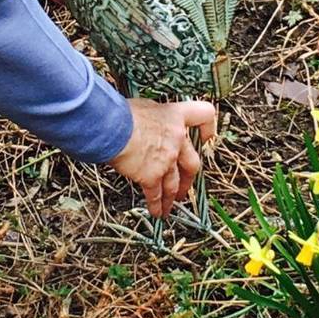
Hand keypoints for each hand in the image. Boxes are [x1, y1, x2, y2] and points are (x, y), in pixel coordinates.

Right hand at [110, 98, 216, 217]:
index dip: (208, 127)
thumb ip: (155, 116)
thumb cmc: (122, 112)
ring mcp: (167, 159)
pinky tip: (156, 211)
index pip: (204, 115)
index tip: (206, 138)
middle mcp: (177, 138)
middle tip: (186, 185)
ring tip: (170, 205)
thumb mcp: (145, 106)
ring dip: (173, 196)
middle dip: (189, 178)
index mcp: (175, 116)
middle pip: (192, 162)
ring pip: (175, 183)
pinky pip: (156, 195)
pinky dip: (156, 205)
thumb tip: (150, 121)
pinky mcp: (151, 176)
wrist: (110, 126)